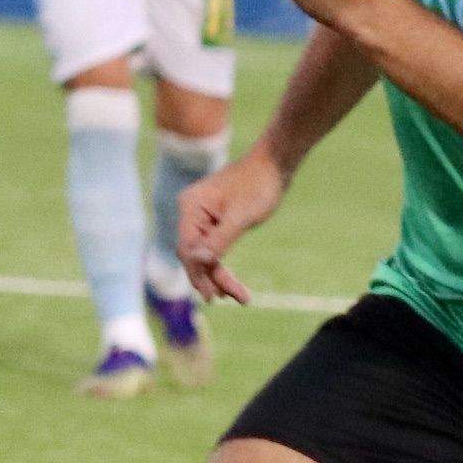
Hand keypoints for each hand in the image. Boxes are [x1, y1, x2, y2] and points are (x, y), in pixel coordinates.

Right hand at [177, 146, 288, 304]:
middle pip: (194, 254)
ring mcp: (200, 216)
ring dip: (217, 275)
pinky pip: (211, 247)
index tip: (213, 295)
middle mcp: (190, 211)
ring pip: (203, 254)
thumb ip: (219, 239)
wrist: (274, 164)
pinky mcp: (213, 220)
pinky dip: (220, 263)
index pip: (187, 248)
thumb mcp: (241, 216)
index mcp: (191, 206)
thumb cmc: (259, 184)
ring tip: (237, 296)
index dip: (198, 273)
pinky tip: (228, 282)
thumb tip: (198, 262)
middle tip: (230, 298)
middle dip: (211, 277)